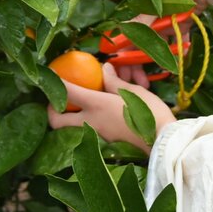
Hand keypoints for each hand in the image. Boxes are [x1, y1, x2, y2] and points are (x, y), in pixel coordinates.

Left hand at [47, 63, 176, 153]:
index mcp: (95, 105)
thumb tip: (104, 69)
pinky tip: (106, 110)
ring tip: (86, 101)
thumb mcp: (132, 91)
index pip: (67, 92)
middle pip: (56, 121)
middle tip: (58, 101)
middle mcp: (90, 121)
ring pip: (73, 126)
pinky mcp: (106, 141)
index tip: (50, 75)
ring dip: (74, 114)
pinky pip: (91, 129)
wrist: (162, 141)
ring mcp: (97, 134)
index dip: (55, 82)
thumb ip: (114, 81)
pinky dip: (93, 119)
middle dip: (51, 111)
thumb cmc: (148, 112)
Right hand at [113, 0, 212, 85]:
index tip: (124, 74)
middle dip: (140, 66)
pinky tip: (179, 63)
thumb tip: (122, 36)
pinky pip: (178, 43)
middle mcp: (153, 21)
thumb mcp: (157, 8)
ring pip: (160, 48)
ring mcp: (167, 24)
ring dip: (160, 62)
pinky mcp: (182, 26)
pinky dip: (178, 52)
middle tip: (142, 83)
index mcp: (143, 17)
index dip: (124, 58)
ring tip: (163, 75)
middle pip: (142, 48)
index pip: (128, 41)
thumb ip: (141, 22)